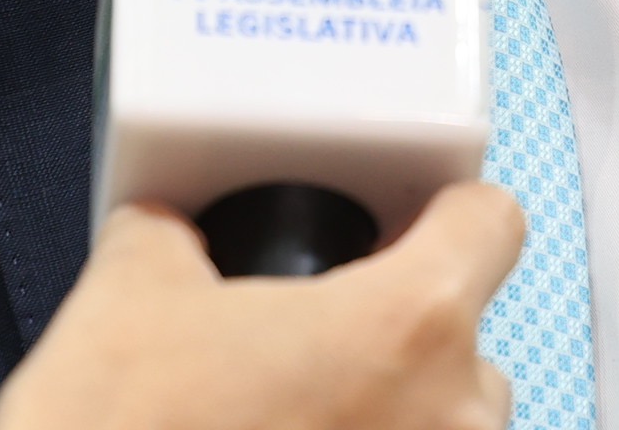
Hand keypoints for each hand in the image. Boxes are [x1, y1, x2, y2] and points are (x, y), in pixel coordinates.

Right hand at [0, 183, 522, 429]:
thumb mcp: (129, 289)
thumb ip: (177, 235)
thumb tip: (170, 237)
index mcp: (411, 326)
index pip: (490, 222)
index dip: (444, 212)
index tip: (411, 224)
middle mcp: (451, 421)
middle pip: (467, 343)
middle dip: (396, 341)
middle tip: (308, 352)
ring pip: (443, 429)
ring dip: (389, 419)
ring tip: (292, 424)